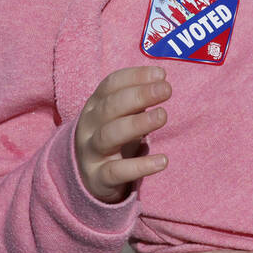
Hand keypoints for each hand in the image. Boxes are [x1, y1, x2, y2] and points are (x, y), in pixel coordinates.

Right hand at [74, 66, 171, 202]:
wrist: (85, 177)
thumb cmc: (112, 136)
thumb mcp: (120, 115)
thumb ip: (137, 99)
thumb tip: (162, 82)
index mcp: (95, 106)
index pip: (111, 85)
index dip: (135, 76)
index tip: (161, 74)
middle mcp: (89, 126)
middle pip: (110, 107)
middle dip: (138, 95)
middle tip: (166, 90)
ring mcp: (91, 152)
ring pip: (109, 135)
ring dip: (137, 124)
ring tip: (163, 116)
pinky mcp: (98, 177)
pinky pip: (116, 171)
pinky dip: (139, 166)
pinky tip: (162, 161)